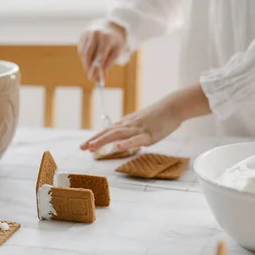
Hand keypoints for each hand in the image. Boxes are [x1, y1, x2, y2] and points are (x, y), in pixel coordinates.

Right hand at [78, 21, 126, 80]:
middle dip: (89, 68)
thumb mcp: (117, 52)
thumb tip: (102, 79)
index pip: (100, 55)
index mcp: (106, 37)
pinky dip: (84, 58)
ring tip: (91, 71)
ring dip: (86, 64)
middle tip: (91, 78)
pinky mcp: (82, 34)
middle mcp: (95, 33)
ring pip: (83, 53)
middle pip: (88, 54)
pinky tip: (89, 62)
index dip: (97, 68)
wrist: (111, 26)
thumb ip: (109, 65)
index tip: (96, 79)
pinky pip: (81, 50)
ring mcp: (87, 33)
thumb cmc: (115, 42)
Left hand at [80, 83, 211, 151]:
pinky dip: (127, 144)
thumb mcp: (141, 122)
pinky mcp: (149, 134)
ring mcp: (138, 129)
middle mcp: (129, 125)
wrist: (173, 106)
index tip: (84, 146)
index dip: (95, 138)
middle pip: (108, 132)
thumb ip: (130, 129)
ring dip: (104, 141)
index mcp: (127, 123)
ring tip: (92, 148)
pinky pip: (136, 140)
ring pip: (118, 135)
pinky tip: (118, 147)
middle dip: (94, 140)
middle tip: (82, 148)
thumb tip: (121, 138)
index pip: (107, 131)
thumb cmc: (158, 115)